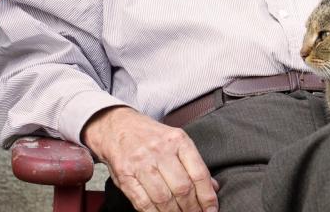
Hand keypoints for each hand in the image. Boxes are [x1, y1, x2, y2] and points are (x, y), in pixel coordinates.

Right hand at [82, 106, 219, 211]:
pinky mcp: (125, 176)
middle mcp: (160, 151)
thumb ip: (193, 164)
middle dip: (192, 208)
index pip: (199, 174)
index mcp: (178, 140)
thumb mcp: (176, 141)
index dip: (207, 197)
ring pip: (164, 198)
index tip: (211, 210)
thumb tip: (212, 187)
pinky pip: (143, 202)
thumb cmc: (150, 136)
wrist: (117, 126)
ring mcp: (141, 164)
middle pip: (182, 188)